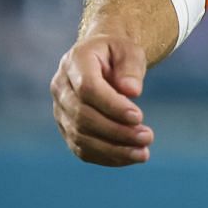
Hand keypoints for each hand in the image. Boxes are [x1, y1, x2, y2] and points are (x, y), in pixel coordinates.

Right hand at [49, 34, 154, 166]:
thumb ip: (131, 68)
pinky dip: (106, 157)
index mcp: (75, 62)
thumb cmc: (118, 54)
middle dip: (117, 131)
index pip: (88, 89)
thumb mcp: (129, 50)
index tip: (139, 117)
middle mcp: (61, 87)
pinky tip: (130, 157)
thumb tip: (132, 91)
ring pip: (81, 137)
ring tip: (143, 153)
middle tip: (147, 137)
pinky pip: (82, 149)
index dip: (112, 106)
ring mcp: (60, 110)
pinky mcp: (66, 129)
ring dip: (113, 149)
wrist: (101, 60)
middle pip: (83, 116)